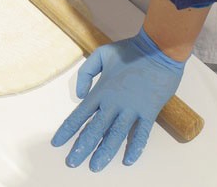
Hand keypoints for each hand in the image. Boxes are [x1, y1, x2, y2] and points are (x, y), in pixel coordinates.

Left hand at [51, 29, 184, 170]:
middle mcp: (113, 103)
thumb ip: (85, 72)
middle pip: (94, 130)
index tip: (57, 143)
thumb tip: (80, 94)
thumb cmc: (129, 50)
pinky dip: (135, 148)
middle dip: (82, 148)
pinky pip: (141, 134)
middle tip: (72, 163)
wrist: (159, 48)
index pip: (79, 115)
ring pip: (116, 136)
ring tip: (95, 167)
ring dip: (104, 153)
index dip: (67, 131)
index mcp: (101, 91)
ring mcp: (132, 109)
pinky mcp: (149, 112)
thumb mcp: (101, 54)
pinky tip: (128, 161)